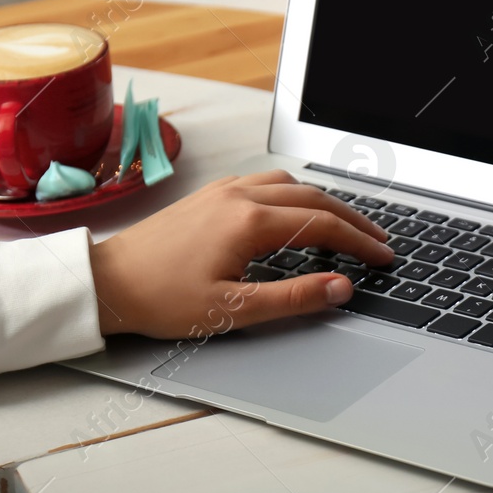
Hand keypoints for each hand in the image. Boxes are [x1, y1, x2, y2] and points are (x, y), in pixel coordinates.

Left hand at [89, 171, 392, 337]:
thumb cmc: (161, 297)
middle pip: (315, 198)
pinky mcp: (210, 195)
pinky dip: (295, 194)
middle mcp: (239, 197)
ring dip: (324, 202)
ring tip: (345, 226)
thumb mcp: (234, 309)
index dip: (361, 243)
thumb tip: (340, 288)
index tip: (384, 257)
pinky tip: (296, 212)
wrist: (108, 282)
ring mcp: (223, 192)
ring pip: (291, 184)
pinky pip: (265, 182)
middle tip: (378, 240)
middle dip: (353, 219)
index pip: (324, 226)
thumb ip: (294, 297)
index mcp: (249, 222)